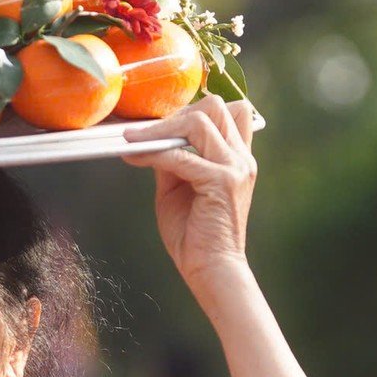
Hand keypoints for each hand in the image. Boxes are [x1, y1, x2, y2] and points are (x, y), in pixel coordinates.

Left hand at [122, 95, 256, 289]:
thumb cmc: (195, 235)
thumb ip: (174, 160)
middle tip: (149, 132)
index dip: (195, 108)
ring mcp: (234, 168)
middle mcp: (241, 158)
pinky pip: (180, 155)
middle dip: (177, 113)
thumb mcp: (180, 187)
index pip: (231, 110)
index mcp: (238, 158)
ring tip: (136, 141)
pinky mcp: (221, 182)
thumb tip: (151, 139)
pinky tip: (135, 157)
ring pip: (199, 121)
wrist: (211, 269)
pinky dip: (154, 152)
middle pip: (215, 106)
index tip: (163, 123)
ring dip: (162, 129)